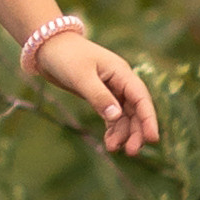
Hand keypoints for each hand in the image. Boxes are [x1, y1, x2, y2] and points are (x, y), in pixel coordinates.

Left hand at [32, 29, 159, 154]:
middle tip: (131, 152)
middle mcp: (120, 82)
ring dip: (122, 133)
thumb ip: (98, 96)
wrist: (47, 47)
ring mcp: (111, 90)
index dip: (148, 118)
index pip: (141, 98)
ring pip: (124, 116)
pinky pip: (112, 116)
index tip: (153, 138)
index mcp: (121, 73)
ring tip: (114, 149)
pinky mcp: (100, 96)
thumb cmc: (65, 56)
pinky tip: (110, 143)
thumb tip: (116, 116)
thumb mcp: (81, 77)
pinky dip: (112, 129)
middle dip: (136, 131)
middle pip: (135, 110)